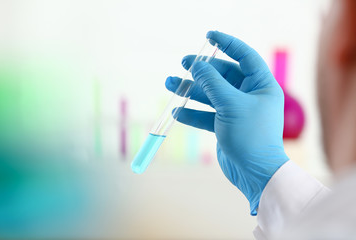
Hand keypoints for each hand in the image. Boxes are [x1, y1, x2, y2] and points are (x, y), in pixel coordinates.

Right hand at [165, 31, 288, 214]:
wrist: (254, 172)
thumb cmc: (250, 136)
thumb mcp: (230, 104)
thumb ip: (212, 82)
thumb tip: (197, 65)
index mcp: (260, 85)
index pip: (244, 56)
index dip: (227, 43)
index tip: (209, 36)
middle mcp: (249, 96)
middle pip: (222, 75)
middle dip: (201, 70)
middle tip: (183, 63)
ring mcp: (236, 111)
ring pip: (211, 95)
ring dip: (191, 91)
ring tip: (170, 85)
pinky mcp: (225, 126)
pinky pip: (206, 114)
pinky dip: (192, 112)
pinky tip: (177, 111)